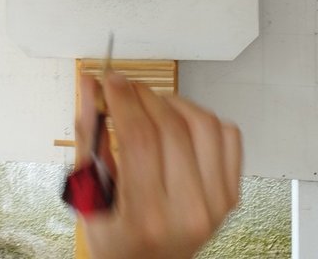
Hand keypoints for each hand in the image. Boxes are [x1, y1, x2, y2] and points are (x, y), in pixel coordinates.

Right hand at [76, 73, 241, 258]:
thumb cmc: (116, 236)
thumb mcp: (88, 193)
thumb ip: (89, 135)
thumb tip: (89, 87)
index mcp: (146, 217)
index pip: (140, 139)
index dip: (124, 100)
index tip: (112, 81)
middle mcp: (187, 212)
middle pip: (170, 127)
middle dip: (142, 95)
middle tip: (125, 88)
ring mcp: (215, 204)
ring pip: (203, 124)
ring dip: (172, 102)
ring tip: (151, 104)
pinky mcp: (229, 194)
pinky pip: (228, 135)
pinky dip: (202, 117)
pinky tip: (179, 122)